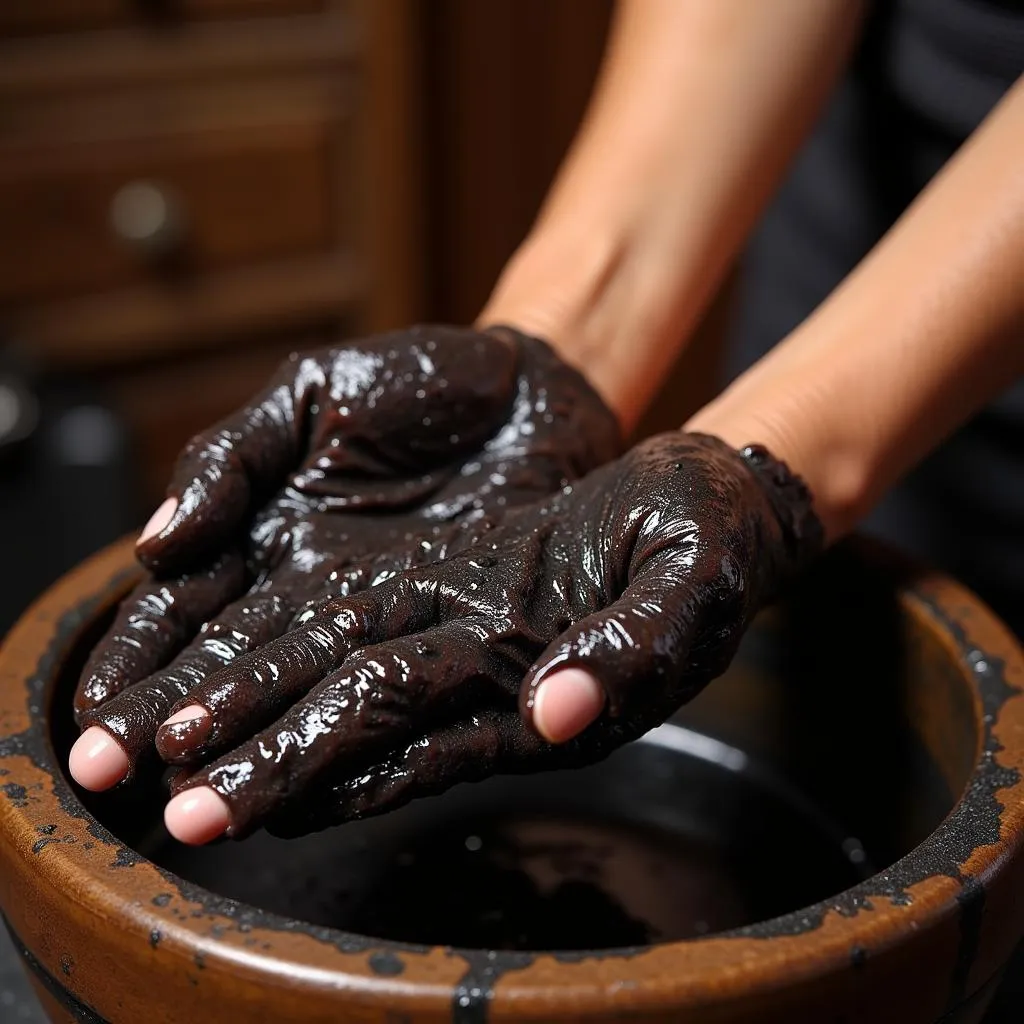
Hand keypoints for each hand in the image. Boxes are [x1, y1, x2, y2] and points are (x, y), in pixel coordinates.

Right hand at [68, 325, 619, 789]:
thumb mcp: (313, 392)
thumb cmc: (420, 381)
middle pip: (227, 665)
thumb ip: (235, 457)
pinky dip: (356, 744)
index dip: (137, 660)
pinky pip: (395, 693)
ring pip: (300, 692)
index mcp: (268, 534)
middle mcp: (315, 592)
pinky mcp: (452, 637)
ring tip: (193, 797)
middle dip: (165, 720)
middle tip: (110, 777)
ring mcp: (381, 620)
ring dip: (245, 745)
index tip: (93, 713)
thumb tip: (156, 541)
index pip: (184, 608)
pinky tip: (313, 789)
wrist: (534, 393)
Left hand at [161, 432, 821, 843]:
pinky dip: (298, 648)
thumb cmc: (710, 537)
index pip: (399, 728)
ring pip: (337, 671)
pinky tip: (240, 672)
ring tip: (162, 746)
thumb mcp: (696, 580)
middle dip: (254, 761)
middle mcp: (480, 670)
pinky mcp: (453, 579)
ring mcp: (460, 626)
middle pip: (344, 717)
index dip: (310, 761)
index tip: (224, 801)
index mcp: (530, 678)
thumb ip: (636, 648)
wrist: (706, 502)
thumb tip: (557, 711)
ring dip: (255, 709)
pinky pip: (361, 619)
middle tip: (160, 804)